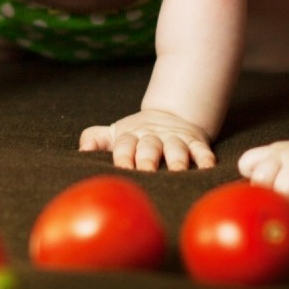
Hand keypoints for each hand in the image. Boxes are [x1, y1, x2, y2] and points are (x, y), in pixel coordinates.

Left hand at [79, 110, 214, 170]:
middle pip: (149, 146)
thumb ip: (96, 139)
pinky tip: (207, 168)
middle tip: (146, 171)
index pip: (124, 144)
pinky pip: (201, 149)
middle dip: (147, 158)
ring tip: (178, 171)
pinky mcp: (195, 141)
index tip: (122, 168)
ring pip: (176, 147)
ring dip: (177, 159)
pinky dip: (205, 157)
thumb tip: (81, 151)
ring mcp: (175, 138)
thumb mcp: (115, 134)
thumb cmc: (136, 135)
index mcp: (131, 136)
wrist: (171, 116)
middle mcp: (153, 136)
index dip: (123, 155)